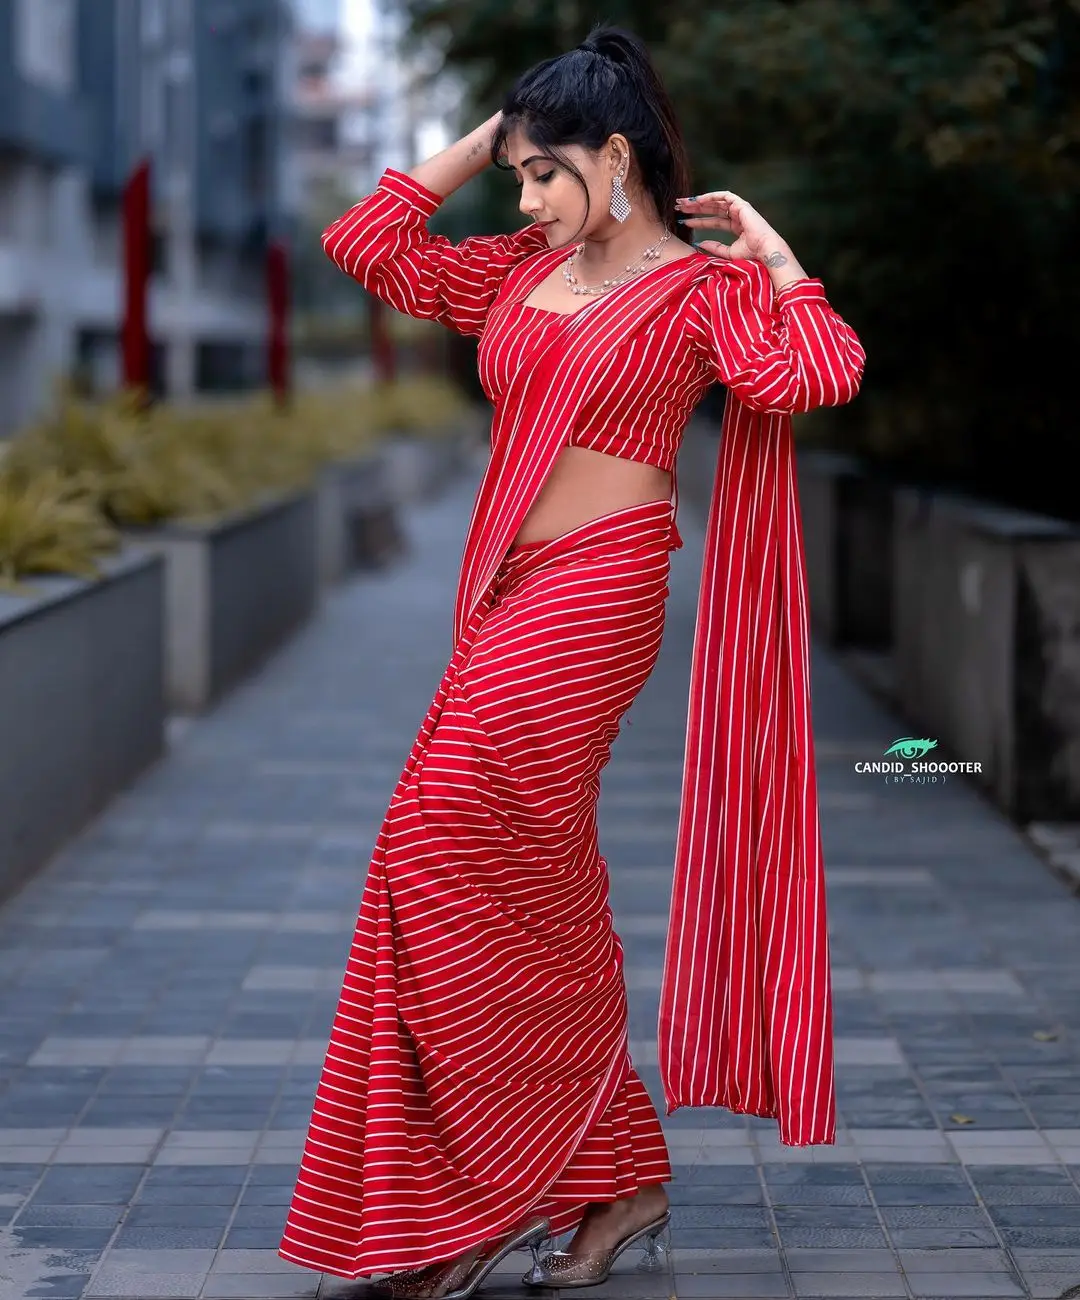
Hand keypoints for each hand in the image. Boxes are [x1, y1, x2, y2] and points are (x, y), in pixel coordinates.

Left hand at [675, 191, 790, 267]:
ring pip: (715, 202)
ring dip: (699, 202)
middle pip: (712, 209)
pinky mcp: (741, 204)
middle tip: (678, 208)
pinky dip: (710, 196)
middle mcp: (737, 216)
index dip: (698, 221)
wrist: (765, 251)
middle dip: (695, 208)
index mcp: (736, 227)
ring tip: (683, 203)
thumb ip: (714, 247)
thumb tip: (698, 243)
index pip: (713, 221)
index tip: (683, 221)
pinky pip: (724, 196)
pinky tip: (697, 200)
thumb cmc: (751, 255)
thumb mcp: (727, 253)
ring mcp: (740, 209)